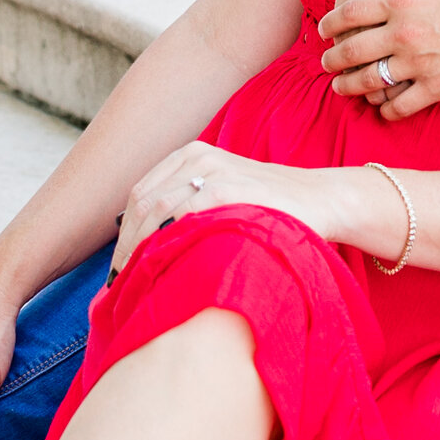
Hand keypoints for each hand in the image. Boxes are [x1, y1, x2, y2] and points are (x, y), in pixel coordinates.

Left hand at [114, 140, 375, 268]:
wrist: (320, 200)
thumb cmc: (271, 207)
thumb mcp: (226, 194)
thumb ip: (190, 206)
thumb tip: (144, 248)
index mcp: (192, 154)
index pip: (140, 195)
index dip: (125, 236)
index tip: (119, 270)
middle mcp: (197, 157)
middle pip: (142, 205)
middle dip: (126, 248)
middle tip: (119, 285)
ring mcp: (211, 171)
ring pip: (155, 214)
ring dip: (138, 253)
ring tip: (134, 286)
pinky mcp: (225, 190)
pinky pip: (180, 220)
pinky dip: (164, 248)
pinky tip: (161, 274)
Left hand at [331, 0, 433, 107]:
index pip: (351, 13)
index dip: (331, 23)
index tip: (323, 31)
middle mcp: (404, 33)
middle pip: (352, 51)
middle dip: (333, 61)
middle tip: (326, 65)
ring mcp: (419, 63)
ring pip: (370, 82)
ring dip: (350, 87)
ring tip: (342, 89)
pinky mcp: (438, 87)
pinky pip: (402, 105)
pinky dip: (387, 109)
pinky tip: (382, 107)